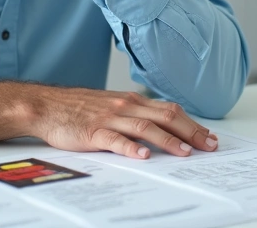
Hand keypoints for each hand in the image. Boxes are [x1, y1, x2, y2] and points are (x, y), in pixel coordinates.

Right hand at [0, 82, 218, 158]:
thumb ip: (135, 114)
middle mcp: (126, 106)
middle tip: (209, 146)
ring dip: (168, 141)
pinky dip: (131, 148)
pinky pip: (115, 140)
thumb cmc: (79, 108)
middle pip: (166, 117)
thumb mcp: (112, 106)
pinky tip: (144, 156)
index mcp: (132, 101)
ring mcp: (110, 118)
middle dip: (191, 132)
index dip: (192, 123)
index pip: (170, 110)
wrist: (46, 105)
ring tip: (185, 153)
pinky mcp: (93, 131)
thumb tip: (162, 128)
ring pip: (145, 128)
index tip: (210, 137)